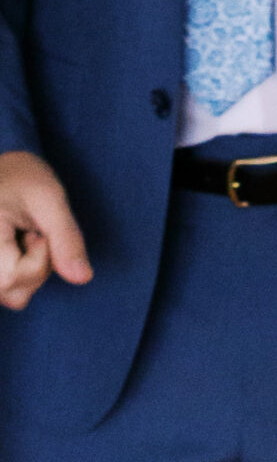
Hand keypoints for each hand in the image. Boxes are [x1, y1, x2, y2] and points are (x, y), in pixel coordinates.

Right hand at [0, 151, 91, 310]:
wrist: (3, 165)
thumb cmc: (23, 177)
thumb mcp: (50, 199)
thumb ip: (66, 239)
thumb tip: (83, 278)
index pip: (12, 277)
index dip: (39, 258)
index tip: (38, 230)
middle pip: (13, 293)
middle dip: (37, 267)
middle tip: (31, 233)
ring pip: (12, 295)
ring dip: (29, 272)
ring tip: (23, 238)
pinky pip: (8, 290)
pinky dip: (21, 274)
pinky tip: (18, 247)